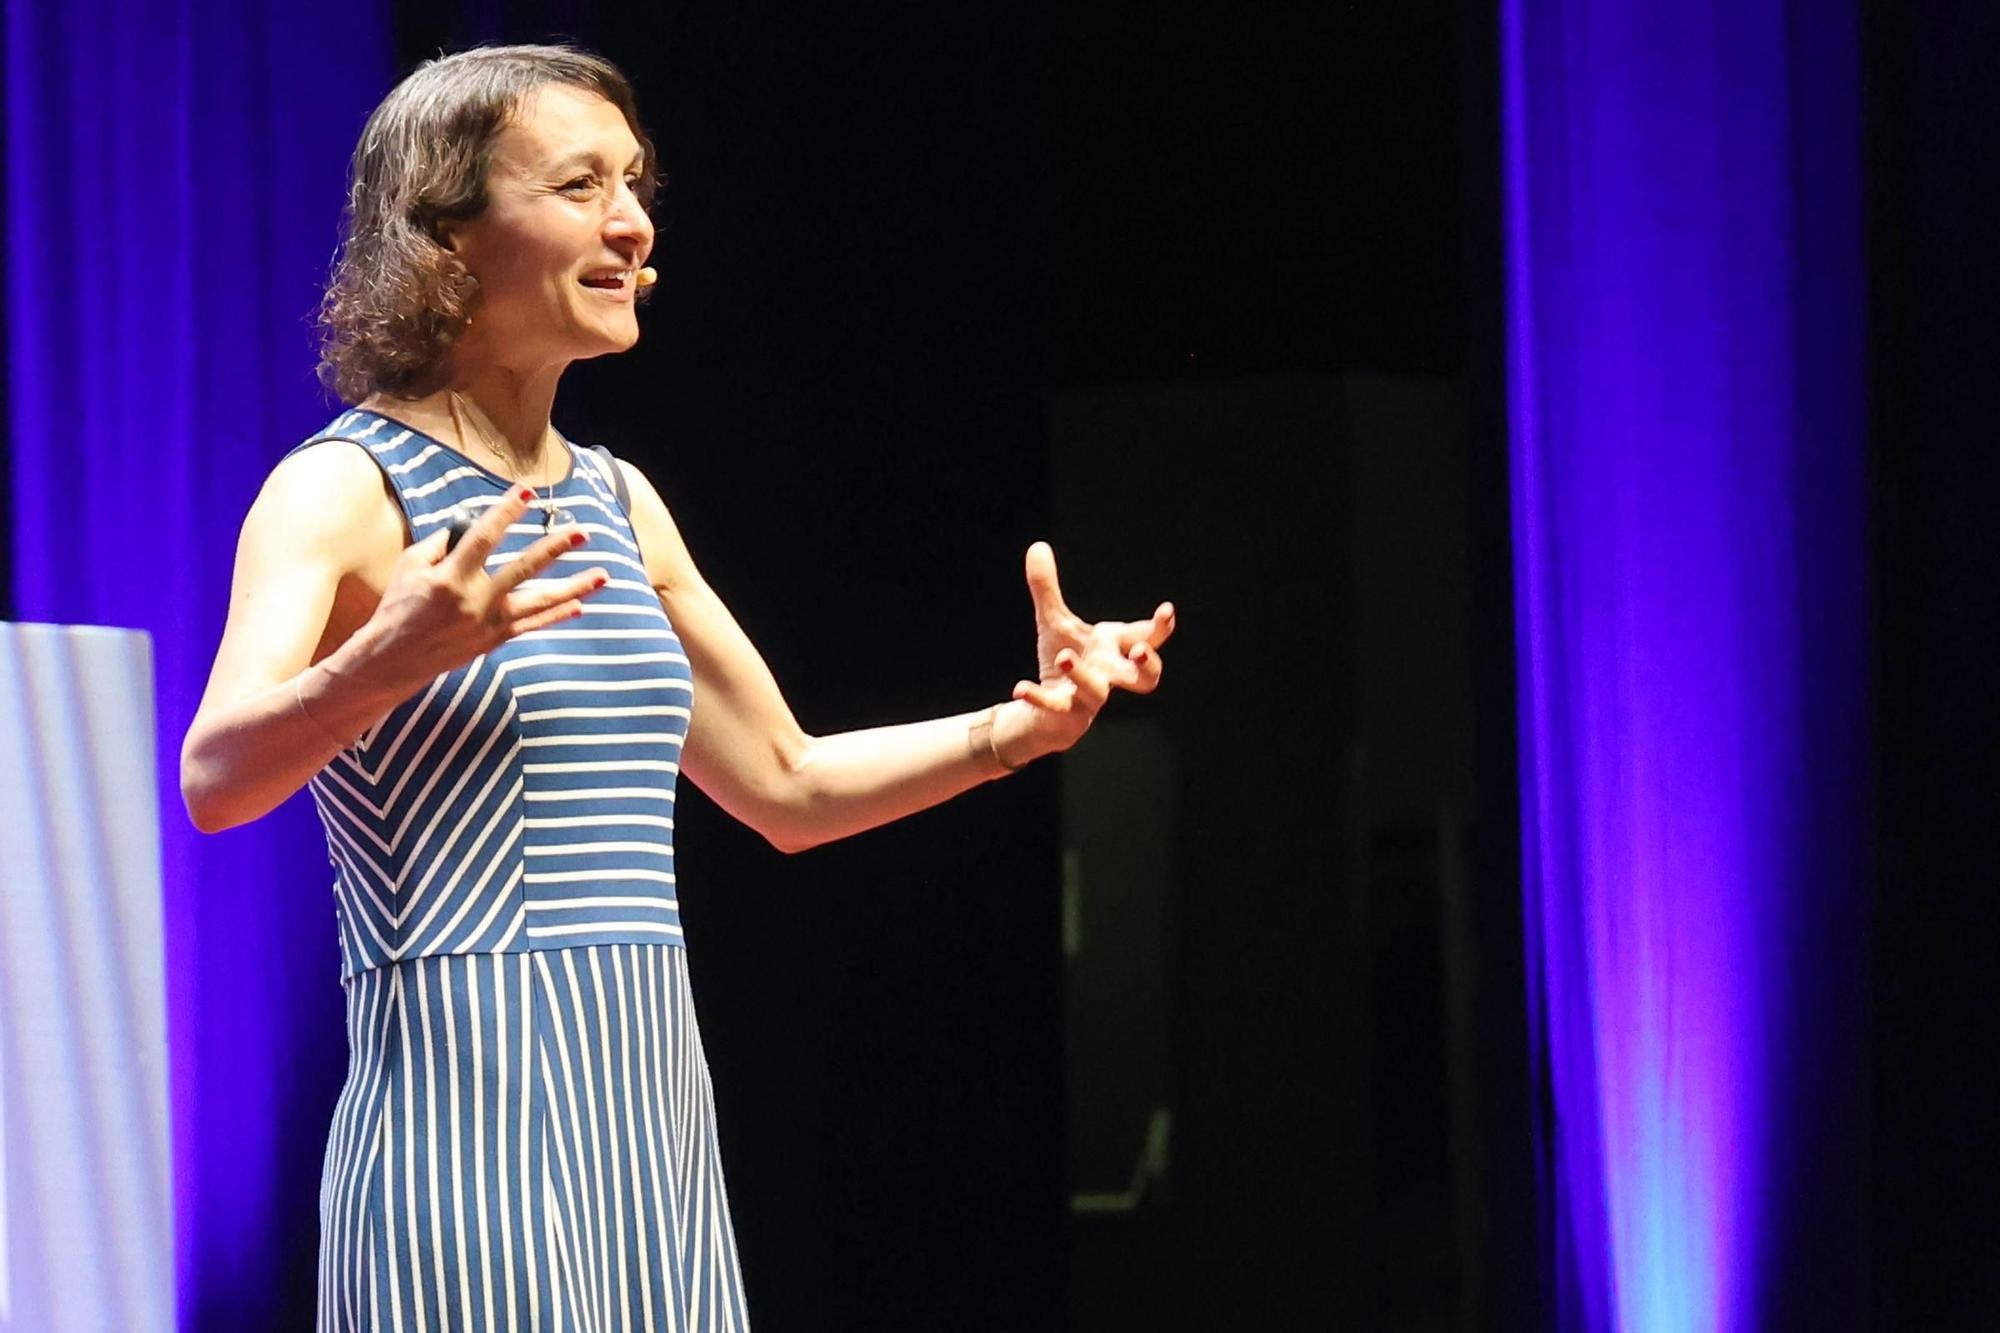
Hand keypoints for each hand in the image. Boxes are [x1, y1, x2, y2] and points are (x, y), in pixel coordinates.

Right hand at [352, 487, 609, 689]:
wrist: (394, 658)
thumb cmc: (399, 605)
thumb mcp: (411, 565)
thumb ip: (443, 541)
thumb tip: (473, 520)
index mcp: (450, 577)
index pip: (484, 537)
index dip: (506, 511)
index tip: (526, 491)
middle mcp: (475, 601)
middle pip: (523, 570)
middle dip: (555, 549)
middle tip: (583, 533)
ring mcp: (489, 623)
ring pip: (539, 602)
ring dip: (574, 587)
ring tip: (603, 575)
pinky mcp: (495, 640)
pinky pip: (533, 625)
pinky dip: (557, 615)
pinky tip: (581, 605)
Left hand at [1002, 541, 1174, 761]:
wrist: (1046, 712)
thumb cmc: (1064, 664)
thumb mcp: (1055, 622)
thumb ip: (1047, 588)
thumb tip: (1037, 546)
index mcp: (1114, 649)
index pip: (1147, 638)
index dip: (1160, 628)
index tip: (1166, 610)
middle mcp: (1109, 675)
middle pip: (1145, 679)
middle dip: (1148, 666)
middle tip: (1140, 652)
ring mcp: (1090, 698)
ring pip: (1098, 692)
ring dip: (1084, 675)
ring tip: (1065, 657)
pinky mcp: (1065, 715)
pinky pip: (1056, 707)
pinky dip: (1039, 697)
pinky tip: (1020, 687)